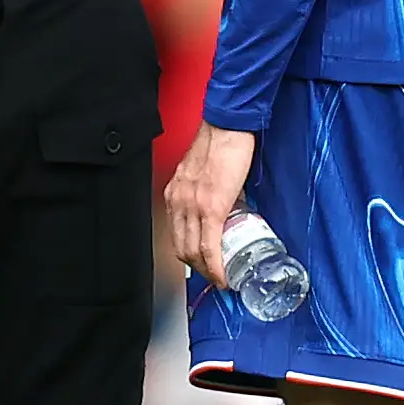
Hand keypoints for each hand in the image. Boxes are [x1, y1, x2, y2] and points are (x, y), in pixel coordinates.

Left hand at [164, 124, 257, 285]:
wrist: (228, 128)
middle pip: (182, 249)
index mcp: (175, 194)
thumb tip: (223, 208)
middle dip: (198, 269)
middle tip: (214, 276)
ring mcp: (193, 206)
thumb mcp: (204, 174)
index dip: (189, 257)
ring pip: (193, 252)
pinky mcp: (212, 207)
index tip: (203, 266)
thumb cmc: (220, 145)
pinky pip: (210, 246)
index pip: (176, 235)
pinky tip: (223, 275)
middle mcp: (178, 202)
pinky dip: (216, 266)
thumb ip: (205, 191)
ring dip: (208, 271)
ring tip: (222, 277)